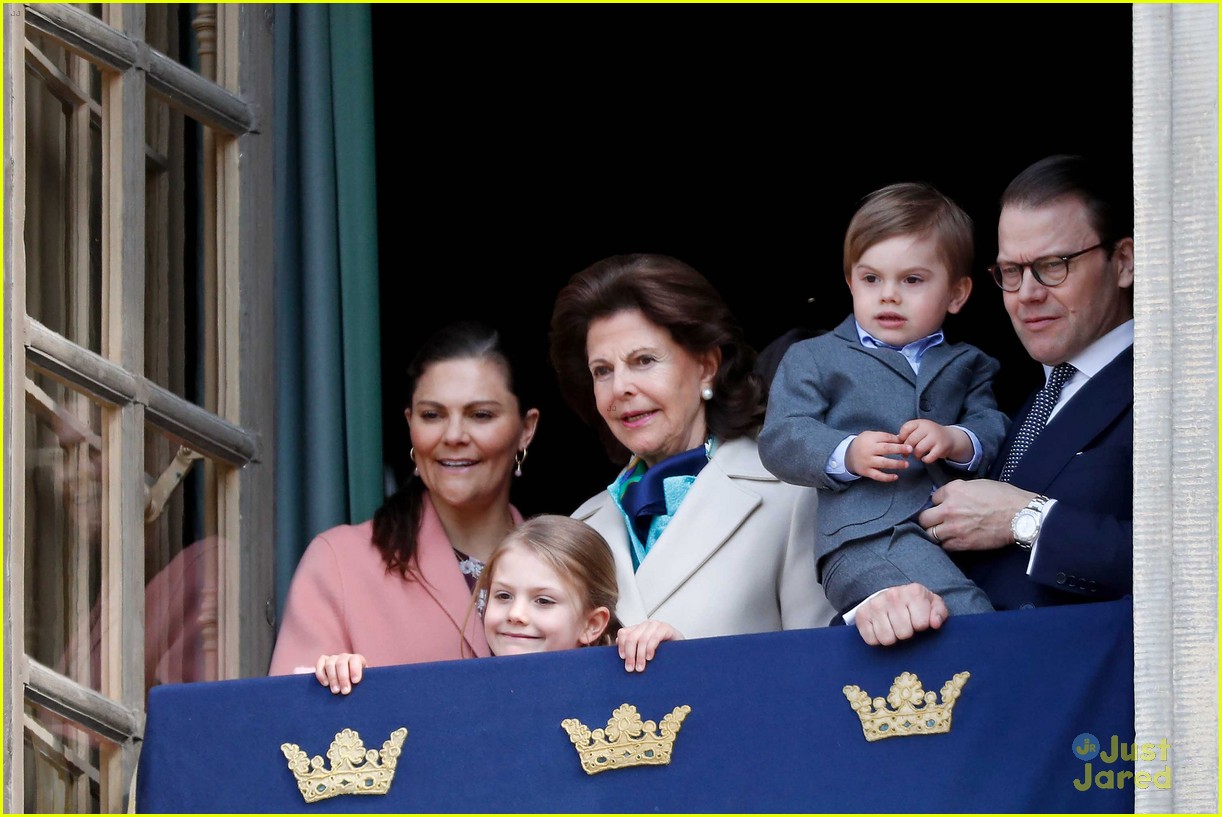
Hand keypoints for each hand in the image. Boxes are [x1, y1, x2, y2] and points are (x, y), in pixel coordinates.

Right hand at [315, 653, 366, 694]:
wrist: (347, 682)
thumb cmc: (356, 684)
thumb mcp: (362, 682)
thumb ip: (361, 683)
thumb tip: (360, 689)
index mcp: (356, 659)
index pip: (355, 660)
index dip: (355, 670)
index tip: (355, 681)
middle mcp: (344, 657)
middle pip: (341, 663)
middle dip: (343, 678)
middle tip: (345, 691)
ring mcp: (333, 658)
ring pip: (330, 664)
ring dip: (333, 678)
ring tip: (336, 691)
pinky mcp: (323, 661)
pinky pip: (320, 664)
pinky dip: (321, 674)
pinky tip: (325, 684)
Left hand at [616, 620, 683, 671]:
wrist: (682, 652)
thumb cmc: (663, 653)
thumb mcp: (645, 653)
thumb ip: (634, 651)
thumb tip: (621, 654)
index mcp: (638, 630)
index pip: (623, 633)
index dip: (621, 646)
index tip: (622, 659)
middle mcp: (645, 626)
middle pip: (631, 637)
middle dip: (630, 655)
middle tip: (630, 668)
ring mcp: (656, 626)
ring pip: (641, 639)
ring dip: (640, 655)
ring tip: (640, 667)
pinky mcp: (666, 628)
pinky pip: (654, 637)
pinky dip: (650, 649)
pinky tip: (650, 658)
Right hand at [845, 430, 911, 481]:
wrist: (847, 455)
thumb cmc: (864, 444)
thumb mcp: (871, 436)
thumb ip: (884, 437)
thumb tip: (902, 439)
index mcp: (870, 439)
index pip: (886, 438)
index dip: (897, 440)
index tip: (907, 442)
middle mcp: (869, 450)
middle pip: (886, 449)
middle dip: (899, 449)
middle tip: (910, 449)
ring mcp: (867, 462)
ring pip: (883, 463)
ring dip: (896, 464)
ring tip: (906, 464)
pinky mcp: (866, 472)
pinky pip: (878, 476)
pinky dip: (887, 477)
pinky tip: (896, 477)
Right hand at [854, 584, 947, 646]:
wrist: (891, 596)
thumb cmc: (916, 604)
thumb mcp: (933, 605)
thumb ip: (939, 613)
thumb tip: (934, 624)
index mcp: (914, 592)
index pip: (920, 624)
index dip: (921, 627)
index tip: (918, 620)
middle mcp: (893, 595)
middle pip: (903, 633)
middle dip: (906, 633)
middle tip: (904, 625)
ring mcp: (875, 604)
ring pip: (887, 639)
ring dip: (892, 637)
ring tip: (893, 627)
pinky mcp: (861, 614)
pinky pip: (871, 640)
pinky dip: (877, 639)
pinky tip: (881, 628)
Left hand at [898, 419, 971, 463]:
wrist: (950, 437)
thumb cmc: (929, 435)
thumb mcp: (919, 430)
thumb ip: (908, 434)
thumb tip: (894, 442)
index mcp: (921, 422)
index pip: (906, 428)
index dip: (901, 438)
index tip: (902, 443)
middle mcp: (928, 428)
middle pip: (911, 440)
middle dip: (906, 449)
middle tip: (906, 454)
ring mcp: (936, 437)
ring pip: (919, 449)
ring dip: (916, 455)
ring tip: (917, 456)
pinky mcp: (942, 447)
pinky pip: (929, 457)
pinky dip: (925, 460)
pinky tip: (925, 458)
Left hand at [917, 479, 1035, 551]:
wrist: (1020, 516)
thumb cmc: (1004, 497)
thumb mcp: (978, 484)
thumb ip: (959, 490)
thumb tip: (950, 496)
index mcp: (953, 490)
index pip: (932, 498)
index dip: (937, 503)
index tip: (942, 506)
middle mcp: (948, 508)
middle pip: (924, 518)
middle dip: (928, 519)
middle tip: (935, 521)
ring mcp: (953, 527)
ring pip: (929, 534)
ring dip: (934, 533)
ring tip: (942, 532)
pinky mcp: (961, 543)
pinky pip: (944, 546)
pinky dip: (946, 544)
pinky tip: (952, 540)